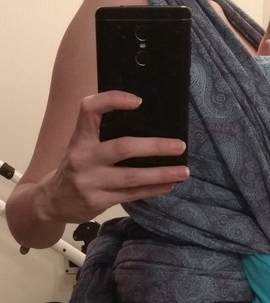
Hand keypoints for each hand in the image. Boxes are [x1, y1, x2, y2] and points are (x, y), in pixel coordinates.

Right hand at [42, 90, 188, 223]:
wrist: (52, 201)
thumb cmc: (75, 167)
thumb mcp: (80, 145)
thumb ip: (103, 134)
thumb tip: (148, 126)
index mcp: (79, 138)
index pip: (90, 109)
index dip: (112, 100)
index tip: (138, 101)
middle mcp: (82, 158)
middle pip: (123, 148)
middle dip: (155, 147)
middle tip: (180, 146)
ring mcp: (90, 182)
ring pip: (132, 177)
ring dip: (161, 174)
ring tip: (183, 171)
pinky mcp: (98, 202)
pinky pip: (131, 195)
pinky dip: (152, 190)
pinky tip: (168, 185)